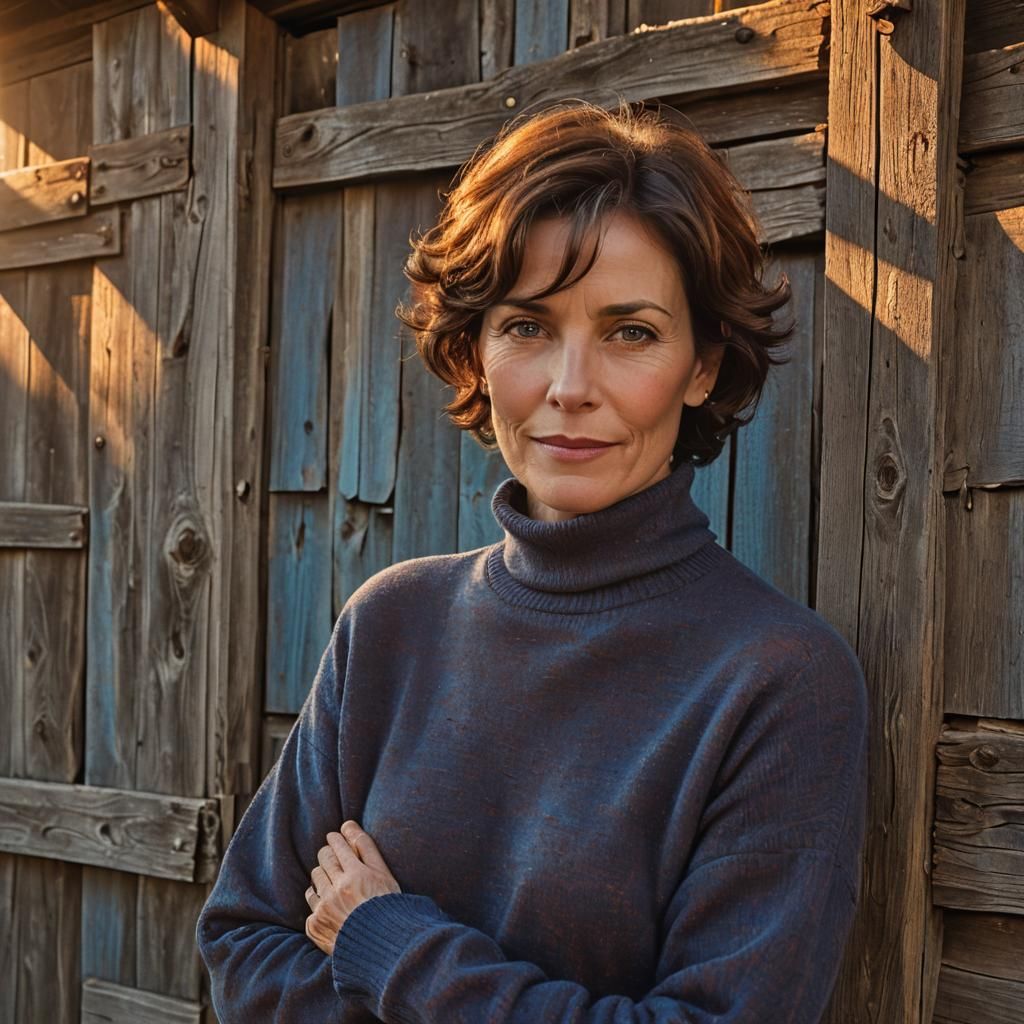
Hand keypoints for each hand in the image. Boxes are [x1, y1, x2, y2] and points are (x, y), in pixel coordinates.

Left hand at [304, 820, 401, 955]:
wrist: (382, 949)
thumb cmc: (387, 907)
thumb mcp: (384, 874)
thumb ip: (366, 848)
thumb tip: (348, 825)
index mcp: (356, 875)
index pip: (338, 845)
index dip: (336, 838)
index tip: (337, 837)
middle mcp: (337, 891)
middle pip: (323, 859)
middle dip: (328, 854)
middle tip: (334, 856)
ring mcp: (324, 909)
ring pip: (314, 880)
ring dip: (322, 877)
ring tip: (335, 882)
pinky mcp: (315, 927)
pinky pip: (310, 906)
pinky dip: (318, 902)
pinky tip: (332, 906)